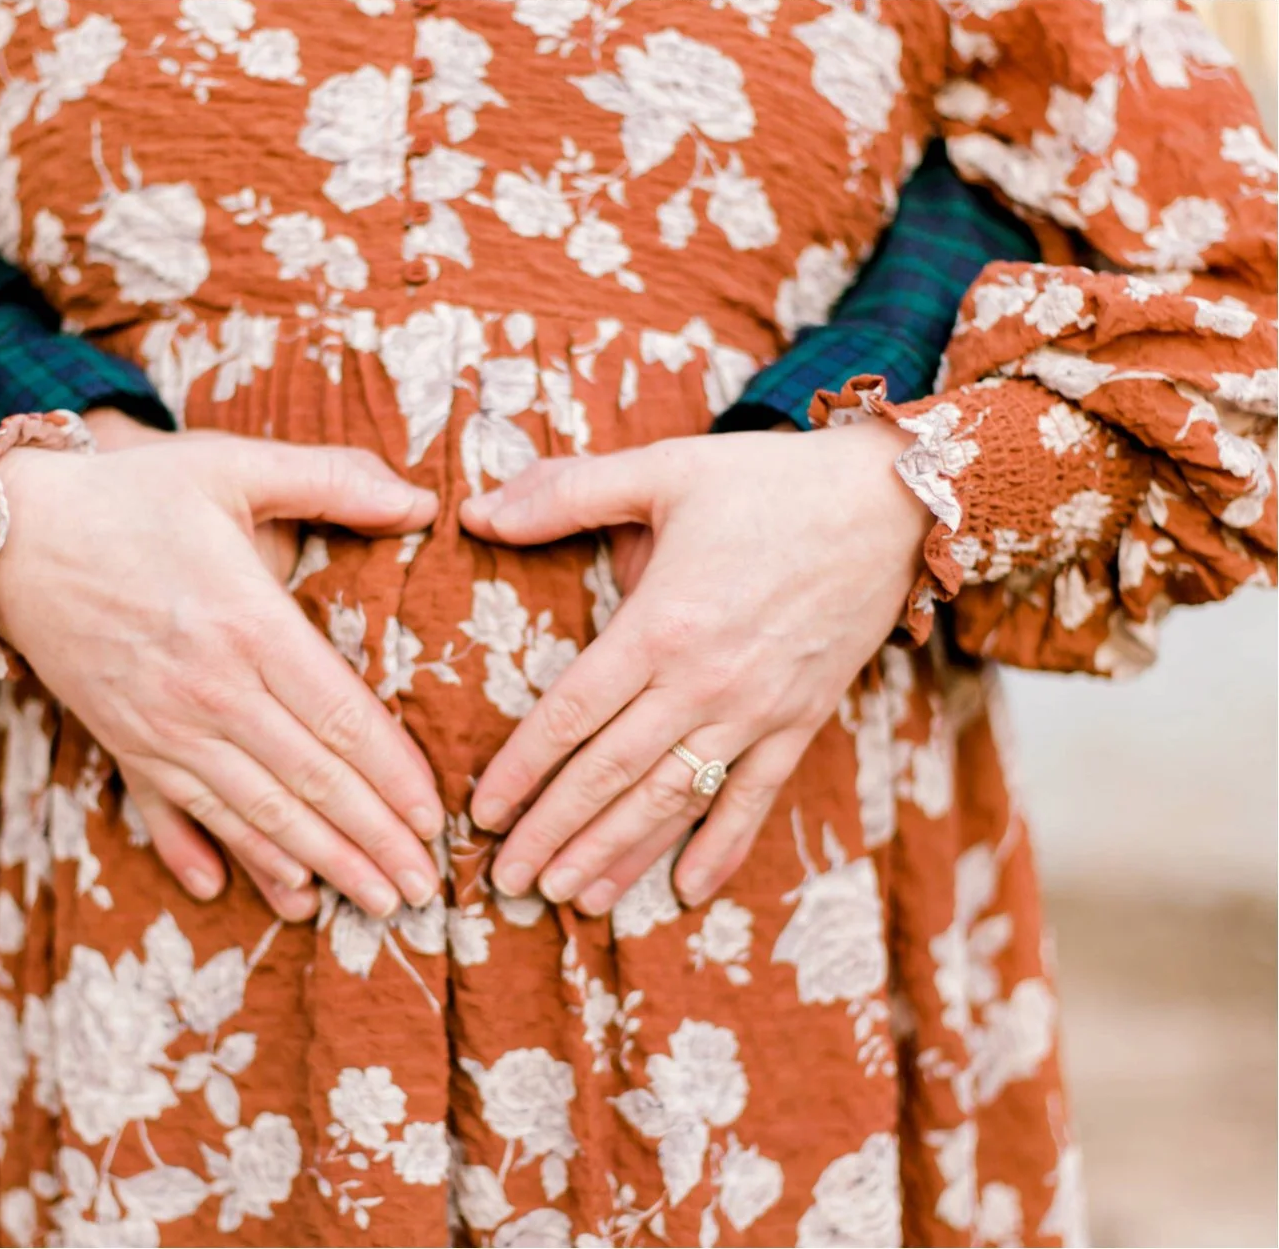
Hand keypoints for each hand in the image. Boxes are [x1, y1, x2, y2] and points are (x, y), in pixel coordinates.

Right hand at [0, 426, 442, 923]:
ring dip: (317, 864)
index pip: (340, 717)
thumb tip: (421, 500)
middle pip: (309, 782)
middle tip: (424, 892)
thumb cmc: (130, 492)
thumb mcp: (231, 465)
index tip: (435, 819)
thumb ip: (330, 478)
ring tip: (370, 904)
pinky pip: (173, 812)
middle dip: (373, 842)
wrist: (13, 528)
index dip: (394, 776)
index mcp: (246, 622)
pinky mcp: (120, 740)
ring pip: (253, 812)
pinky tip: (245, 893)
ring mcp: (160, 724)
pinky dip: (209, 855)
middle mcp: (208, 688)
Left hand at [457, 422, 930, 914]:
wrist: (889, 505)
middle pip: (614, 773)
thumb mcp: (658, 470)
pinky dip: (721, 850)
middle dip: (555, 832)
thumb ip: (566, 493)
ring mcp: (759, 711)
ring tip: (569, 897)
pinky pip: (754, 799)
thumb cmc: (763, 482)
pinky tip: (684, 892)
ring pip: (675, 799)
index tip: (482, 811)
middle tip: (505, 881)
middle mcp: (706, 682)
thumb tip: (478, 512)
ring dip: (619, 853)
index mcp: (662, 624)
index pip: (575, 712)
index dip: (524, 766)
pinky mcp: (802, 722)